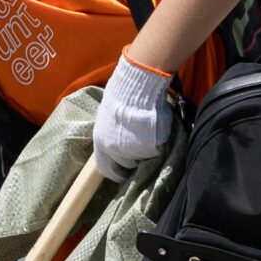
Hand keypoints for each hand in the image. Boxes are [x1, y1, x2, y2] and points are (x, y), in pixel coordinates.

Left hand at [92, 56, 173, 181]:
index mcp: (101, 143)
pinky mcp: (150, 147)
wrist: (137, 87)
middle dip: (134, 159)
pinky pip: (157, 150)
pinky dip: (159, 142)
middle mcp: (114, 150)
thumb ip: (111, 134)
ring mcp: (133, 150)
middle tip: (141, 147)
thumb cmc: (122, 96)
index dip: (116, 172)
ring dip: (147, 149)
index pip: (106, 168)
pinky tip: (156, 128)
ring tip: (148, 132)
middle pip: (126, 165)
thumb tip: (116, 142)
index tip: (124, 172)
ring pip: (143, 158)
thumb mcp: (107, 118)